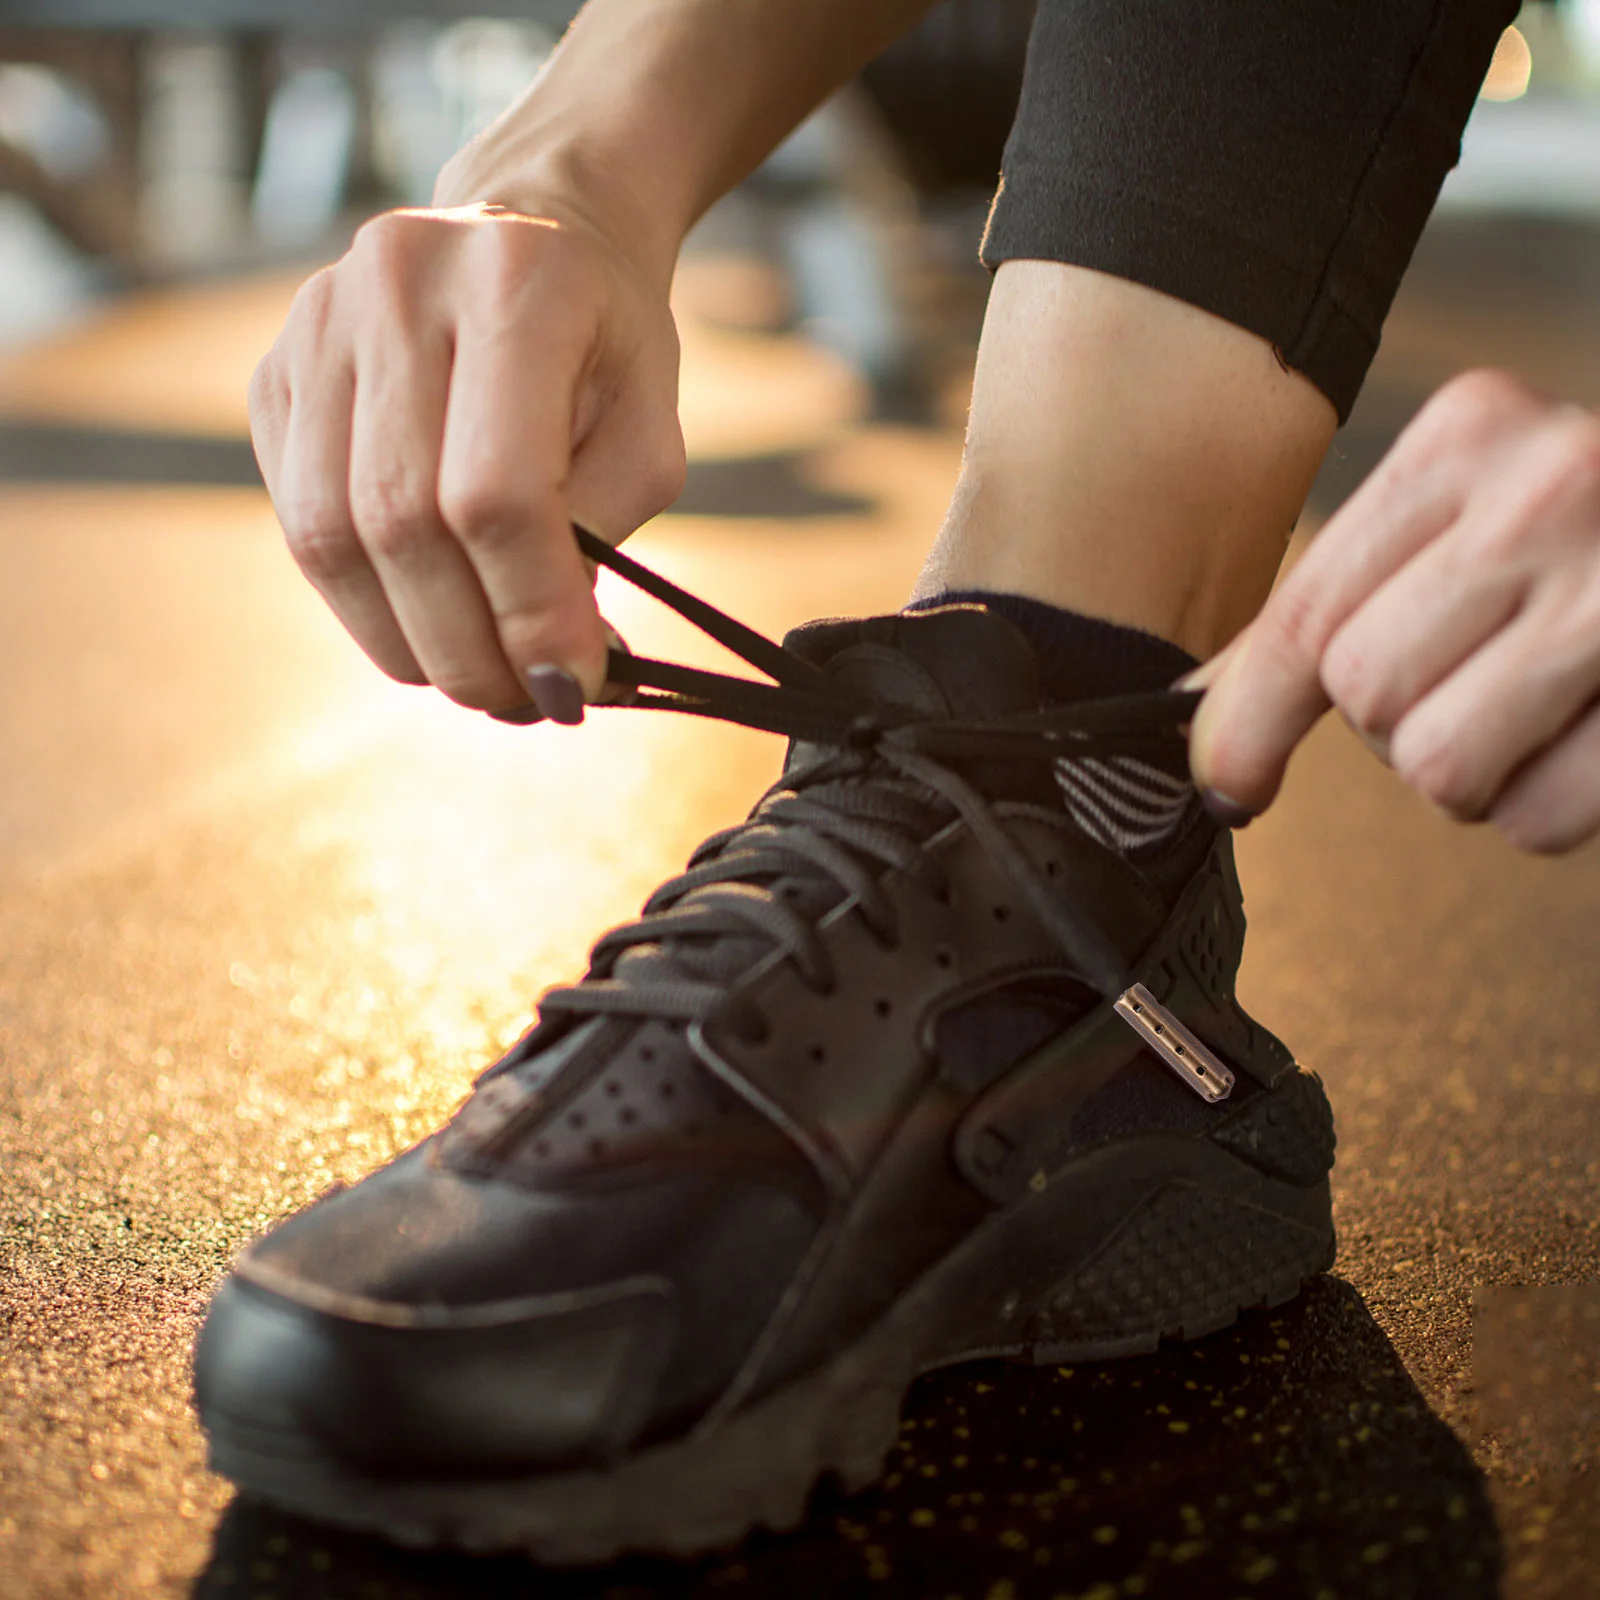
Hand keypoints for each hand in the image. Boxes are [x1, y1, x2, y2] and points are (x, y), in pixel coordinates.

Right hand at [248, 192, 685, 720]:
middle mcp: (395, 287)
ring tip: (475, 677)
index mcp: (513, 287)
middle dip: (466, 646)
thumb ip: (604, 536)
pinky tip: (424, 616)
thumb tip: (551, 666)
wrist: (529, 232)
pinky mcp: (275, 371)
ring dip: (404, 640)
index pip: (498, 491)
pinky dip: (361, 598)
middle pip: (401, 523)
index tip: (571, 687)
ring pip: (329, 534)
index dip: (530, 610)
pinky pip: (297, 520)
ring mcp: (316, 324)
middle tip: (521, 703)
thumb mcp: (647, 429)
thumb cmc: (605, 343)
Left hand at [1189, 370, 1599, 853]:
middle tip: (1473, 680)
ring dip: (1468, 772)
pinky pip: (1537, 818)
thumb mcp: (1458, 524)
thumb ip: (1330, 610)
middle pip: (1368, 695)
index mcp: (1471, 436)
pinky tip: (1586, 733)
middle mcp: (1553, 489)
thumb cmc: (1588, 538)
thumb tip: (1204, 718)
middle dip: (1399, 723)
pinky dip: (1545, 807)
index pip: (1306, 614)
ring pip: (1440, 766)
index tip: (1229, 783)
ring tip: (1531, 706)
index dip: (1247, 722)